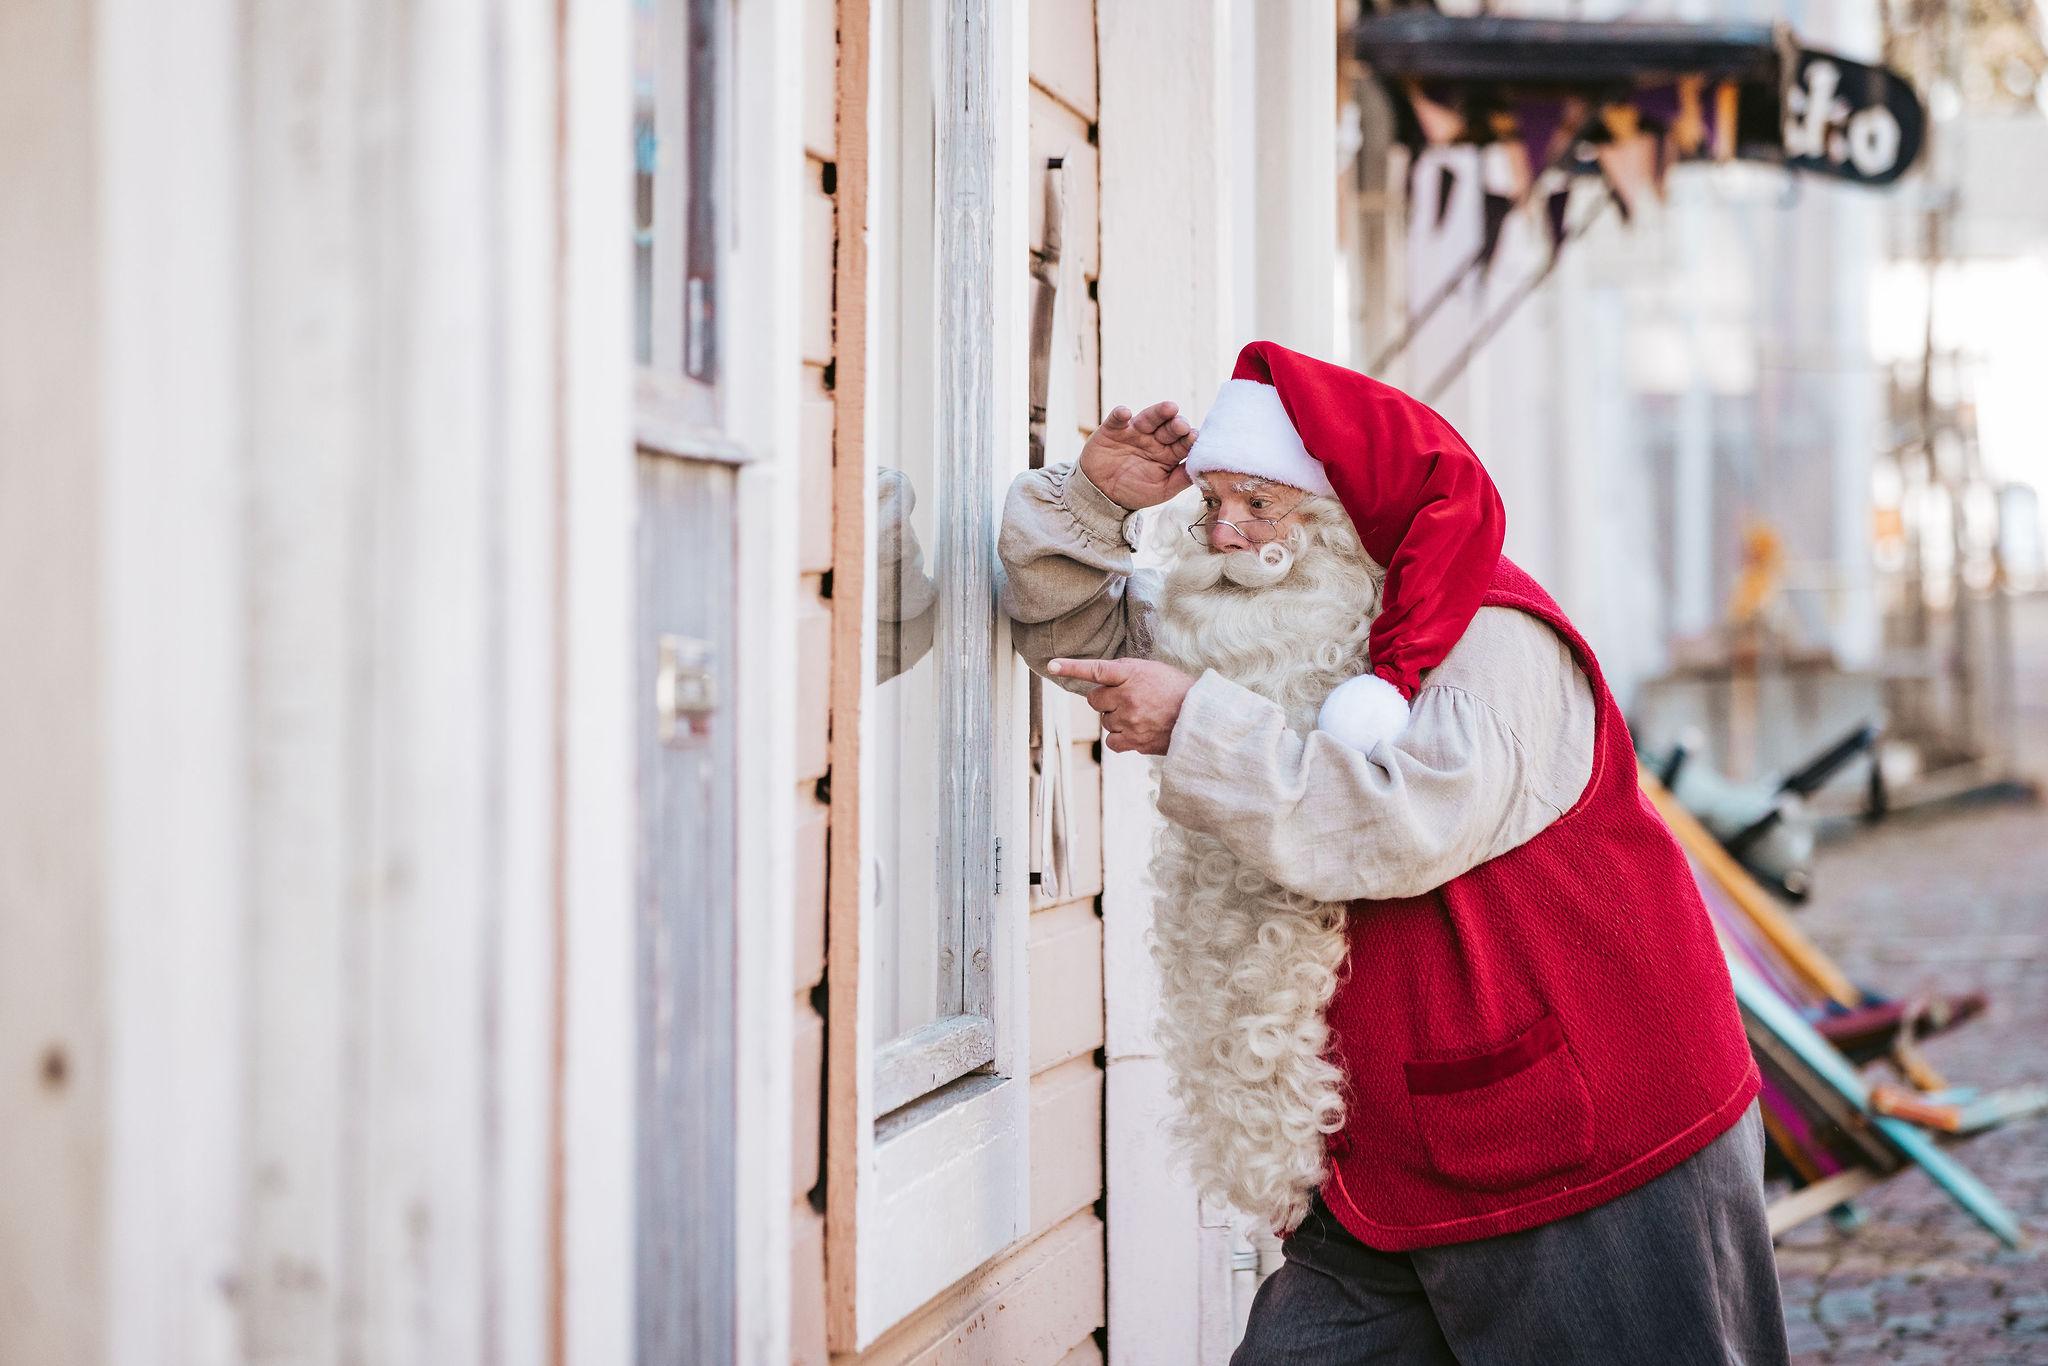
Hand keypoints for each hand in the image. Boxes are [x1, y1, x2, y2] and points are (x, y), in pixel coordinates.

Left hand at [1048, 657, 1196, 755]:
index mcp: (1131, 674)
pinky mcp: (1134, 741)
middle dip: (1106, 701)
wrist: (1200, 718)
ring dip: (1117, 719)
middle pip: (1095, 700)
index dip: (1071, 667)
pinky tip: (1137, 732)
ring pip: (1105, 721)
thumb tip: (1104, 681)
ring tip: (1141, 716)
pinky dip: (1121, 738)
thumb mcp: (1153, 670)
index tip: (1052, 665)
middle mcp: (1127, 696)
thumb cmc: (1177, 691)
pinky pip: (1112, 741)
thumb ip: (1126, 673)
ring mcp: (1129, 720)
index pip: (1096, 669)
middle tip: (1128, 700)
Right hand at [1078, 401, 1195, 510]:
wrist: (1101, 494)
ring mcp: (1134, 432)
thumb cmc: (1134, 492)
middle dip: (1176, 424)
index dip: (1189, 439)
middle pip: (1169, 428)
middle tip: (1181, 424)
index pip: (1183, 442)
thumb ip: (1181, 480)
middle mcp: (1154, 439)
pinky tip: (1125, 413)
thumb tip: (1203, 470)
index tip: (1194, 436)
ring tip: (1169, 408)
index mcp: (1168, 453)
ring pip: (1148, 418)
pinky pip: (1117, 419)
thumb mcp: (1161, 490)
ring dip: (1158, 412)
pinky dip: (1120, 414)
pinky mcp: (1113, 430)